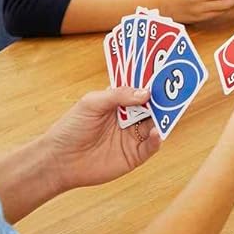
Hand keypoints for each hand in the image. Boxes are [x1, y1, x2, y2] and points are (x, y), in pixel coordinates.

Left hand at [38, 87, 162, 194]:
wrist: (59, 160)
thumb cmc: (71, 128)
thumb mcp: (91, 103)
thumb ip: (118, 95)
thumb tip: (145, 93)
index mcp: (118, 103)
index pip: (139, 90)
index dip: (151, 83)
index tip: (164, 73)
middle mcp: (129, 119)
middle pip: (152, 107)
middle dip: (163, 100)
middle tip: (174, 92)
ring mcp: (133, 137)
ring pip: (155, 125)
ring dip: (164, 118)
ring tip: (169, 112)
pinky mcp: (134, 156)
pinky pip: (151, 147)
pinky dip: (157, 139)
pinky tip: (156, 133)